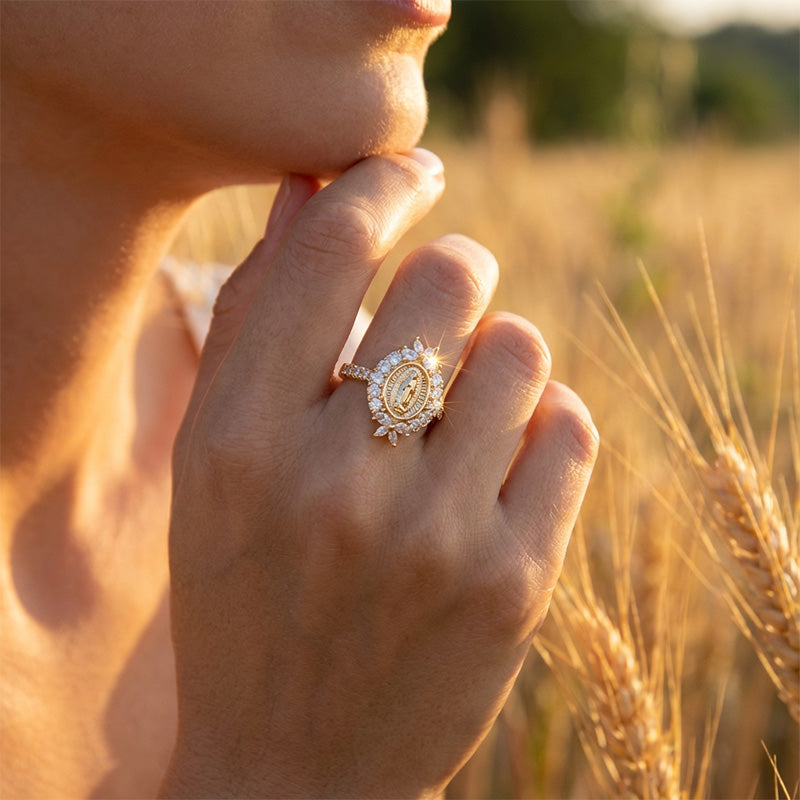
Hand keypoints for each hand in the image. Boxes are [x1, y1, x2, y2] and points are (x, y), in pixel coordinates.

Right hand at [161, 150, 597, 797]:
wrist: (292, 765)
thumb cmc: (243, 592)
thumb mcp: (216, 460)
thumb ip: (261, 313)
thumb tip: (312, 185)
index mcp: (238, 440)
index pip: (330, 249)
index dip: (382, 184)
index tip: (409, 174)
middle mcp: (335, 481)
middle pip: (451, 279)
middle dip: (454, 271)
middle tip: (443, 301)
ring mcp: (435, 537)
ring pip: (522, 349)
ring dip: (497, 355)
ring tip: (462, 404)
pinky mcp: (514, 584)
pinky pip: (570, 427)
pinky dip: (542, 423)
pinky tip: (500, 460)